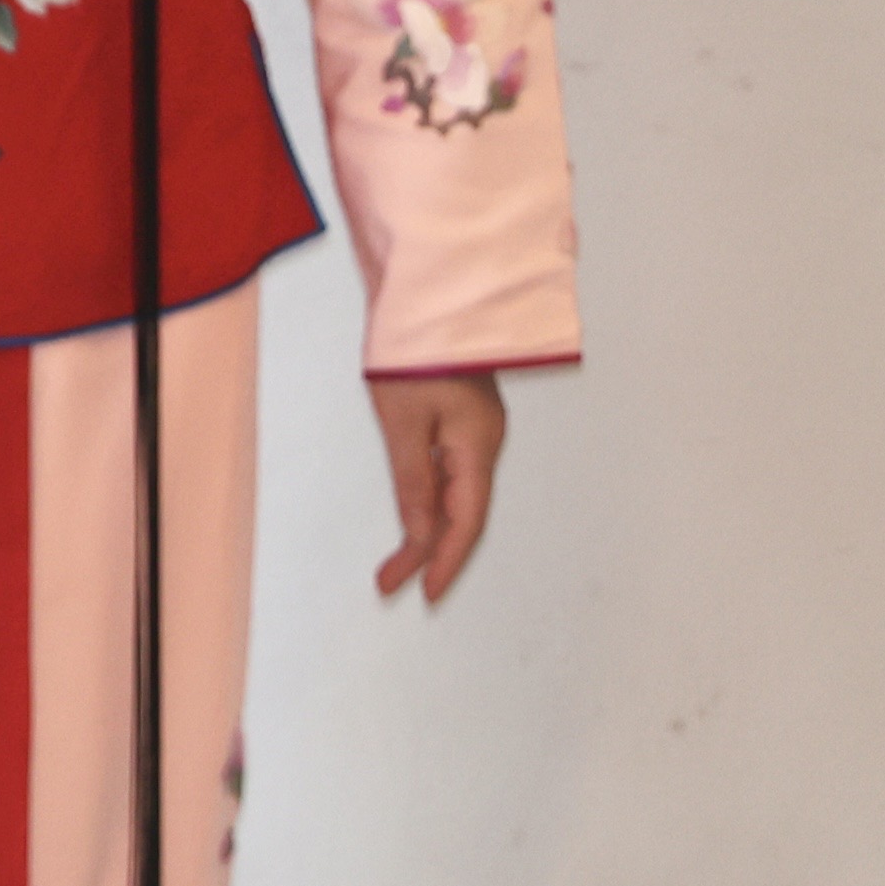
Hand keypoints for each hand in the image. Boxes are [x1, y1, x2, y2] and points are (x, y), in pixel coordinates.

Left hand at [368, 368, 506, 604]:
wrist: (427, 290)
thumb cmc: (413, 348)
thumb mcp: (404, 420)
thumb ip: (413, 481)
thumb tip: (418, 535)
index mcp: (478, 444)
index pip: (466, 521)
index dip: (445, 562)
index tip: (422, 594)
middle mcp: (486, 441)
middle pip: (465, 513)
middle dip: (433, 554)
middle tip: (398, 585)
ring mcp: (478, 428)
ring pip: (460, 494)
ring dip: (432, 528)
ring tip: (400, 563)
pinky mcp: (464, 415)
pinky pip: (454, 470)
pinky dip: (434, 498)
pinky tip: (416, 514)